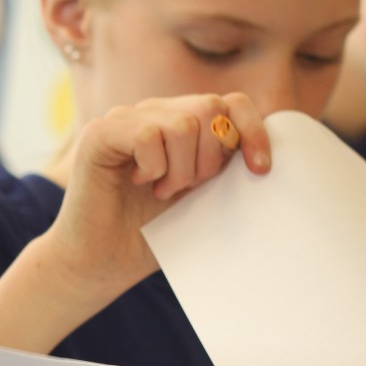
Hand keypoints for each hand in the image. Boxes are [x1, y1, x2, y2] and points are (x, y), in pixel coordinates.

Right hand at [41, 93, 270, 298]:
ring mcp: (123, 119)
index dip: (253, 131)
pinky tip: (137, 182)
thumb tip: (265, 156)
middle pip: (210, 107)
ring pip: (182, 123)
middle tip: (187, 189)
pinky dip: (153, 167)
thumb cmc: (148, 234)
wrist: (100, 262)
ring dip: (181, 169)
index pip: (231, 103)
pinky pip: (148, 136)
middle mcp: (151, 113)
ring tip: (160, 191)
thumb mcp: (202, 197)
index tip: (260, 171)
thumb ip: (225, 167)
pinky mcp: (99, 133)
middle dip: (210, 158)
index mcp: (179, 123)